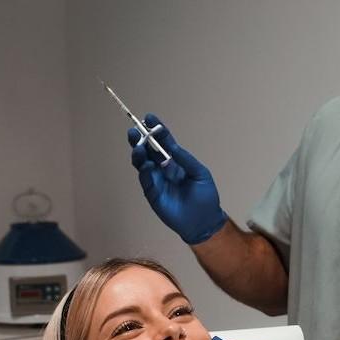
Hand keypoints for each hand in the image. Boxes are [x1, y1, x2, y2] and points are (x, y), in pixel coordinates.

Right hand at [128, 114, 227, 244]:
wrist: (204, 221)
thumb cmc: (205, 197)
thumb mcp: (200, 173)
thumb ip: (185, 160)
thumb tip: (172, 145)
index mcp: (175, 161)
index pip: (164, 142)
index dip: (156, 130)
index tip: (149, 117)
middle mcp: (163, 168)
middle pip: (148, 150)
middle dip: (140, 139)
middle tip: (134, 130)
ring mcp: (157, 181)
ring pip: (142, 163)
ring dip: (139, 154)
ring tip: (138, 147)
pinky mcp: (153, 194)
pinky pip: (146, 180)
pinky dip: (145, 172)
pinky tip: (147, 166)